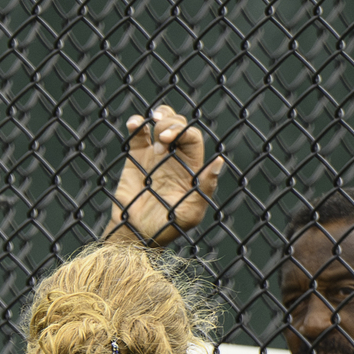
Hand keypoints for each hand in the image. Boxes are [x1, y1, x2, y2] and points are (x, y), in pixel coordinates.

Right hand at [106, 103, 223, 245]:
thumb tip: (219, 161)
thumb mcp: (190, 213)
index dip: (182, 130)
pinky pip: (138, 132)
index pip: (192, 136)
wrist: (135, 235)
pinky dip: (136, 123)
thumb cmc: (165, 229)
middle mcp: (175, 157)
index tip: (166, 140)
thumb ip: (206, 188)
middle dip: (169, 124)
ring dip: (158, 118)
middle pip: (178, 124)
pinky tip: (134, 125)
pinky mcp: (136, 157)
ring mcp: (155, 155)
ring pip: (161, 122)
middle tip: (159, 143)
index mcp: (190, 167)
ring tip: (150, 128)